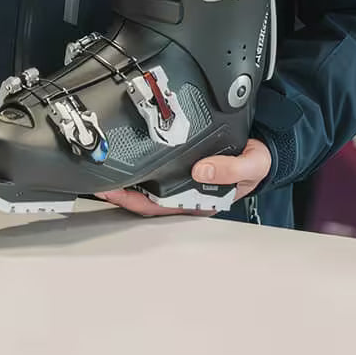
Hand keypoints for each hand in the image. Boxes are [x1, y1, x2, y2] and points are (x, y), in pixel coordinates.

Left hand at [95, 138, 271, 216]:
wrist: (259, 148)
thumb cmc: (254, 162)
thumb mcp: (252, 166)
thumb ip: (231, 169)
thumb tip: (202, 171)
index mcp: (198, 201)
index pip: (158, 206)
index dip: (132, 200)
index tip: (112, 191)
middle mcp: (184, 192)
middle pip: (144, 197)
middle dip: (118, 190)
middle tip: (96, 180)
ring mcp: (179, 179)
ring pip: (145, 183)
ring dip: (123, 177)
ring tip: (101, 169)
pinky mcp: (177, 163)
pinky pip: (152, 167)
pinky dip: (136, 163)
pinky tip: (122, 157)